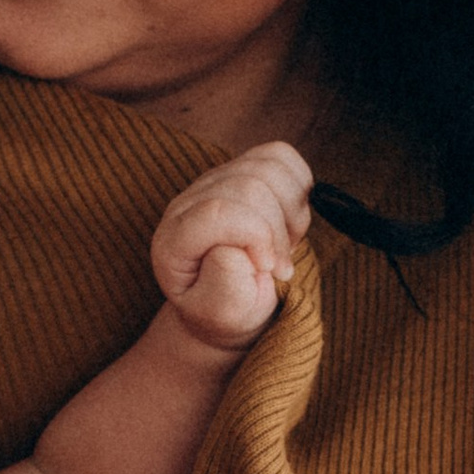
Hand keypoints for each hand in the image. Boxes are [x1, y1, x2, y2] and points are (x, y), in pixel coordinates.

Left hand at [151, 141, 312, 353]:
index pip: (218, 211)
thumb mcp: (223, 316)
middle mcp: (189, 202)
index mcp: (175, 240)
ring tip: (283, 246)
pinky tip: (290, 224)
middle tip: (279, 268)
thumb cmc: (226, 311)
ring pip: (268, 167)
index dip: (257, 237)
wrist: (230, 304)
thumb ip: (225, 288)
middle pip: (250, 186)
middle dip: (277, 231)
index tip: (268, 270)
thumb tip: (238, 249)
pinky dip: (299, 189)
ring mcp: (215, 181)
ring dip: (291, 212)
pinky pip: (281, 157)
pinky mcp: (242, 169)